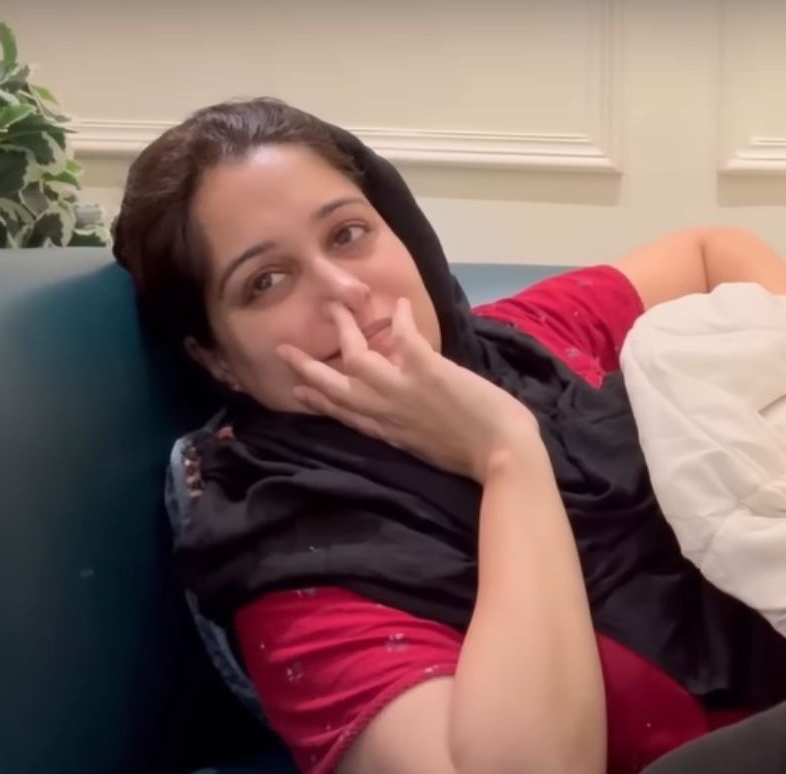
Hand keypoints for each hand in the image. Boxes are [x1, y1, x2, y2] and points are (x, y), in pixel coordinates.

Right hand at [278, 299, 543, 482]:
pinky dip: (400, 318)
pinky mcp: (426, 372)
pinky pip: (404, 337)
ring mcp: (403, 390)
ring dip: (345, 329)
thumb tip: (409, 418)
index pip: (345, 415)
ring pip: (357, 356)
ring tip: (336, 307)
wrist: (503, 455)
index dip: (319, 401)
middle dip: (306, 367)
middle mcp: (387, 412)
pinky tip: (399, 303)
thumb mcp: (429, 449)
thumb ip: (411, 431)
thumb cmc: (476, 457)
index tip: (298, 391)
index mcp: (389, 433)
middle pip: (335, 387)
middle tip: (282, 349)